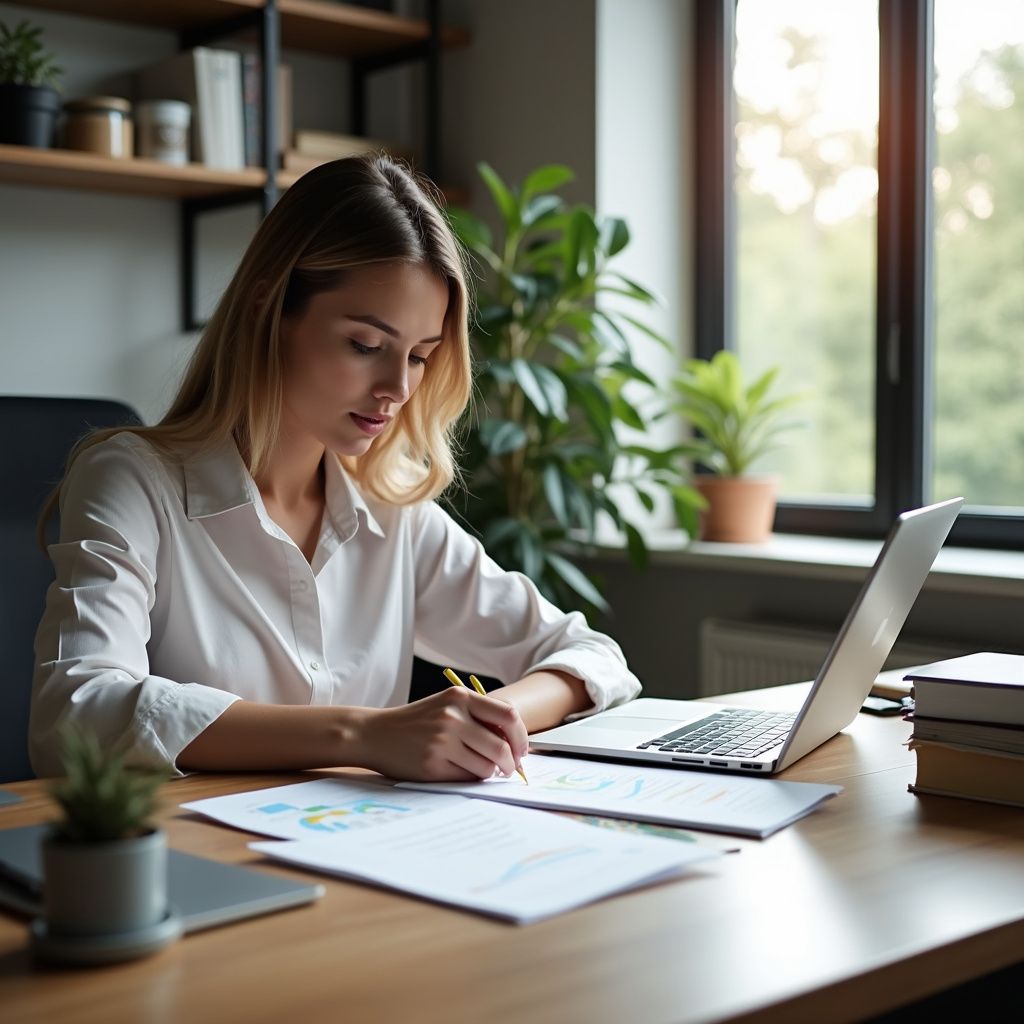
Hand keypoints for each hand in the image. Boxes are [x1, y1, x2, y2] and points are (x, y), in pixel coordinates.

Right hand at [353, 687, 528, 781]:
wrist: (375, 733)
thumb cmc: (416, 721)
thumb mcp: (447, 705)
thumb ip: (478, 715)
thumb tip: (515, 741)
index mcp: (460, 697)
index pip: (508, 715)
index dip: (521, 736)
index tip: (521, 749)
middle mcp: (452, 716)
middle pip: (501, 745)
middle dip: (511, 762)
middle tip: (509, 768)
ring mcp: (442, 741)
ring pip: (486, 766)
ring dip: (490, 772)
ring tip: (481, 769)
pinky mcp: (432, 764)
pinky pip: (467, 777)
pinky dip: (471, 778)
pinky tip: (461, 771)